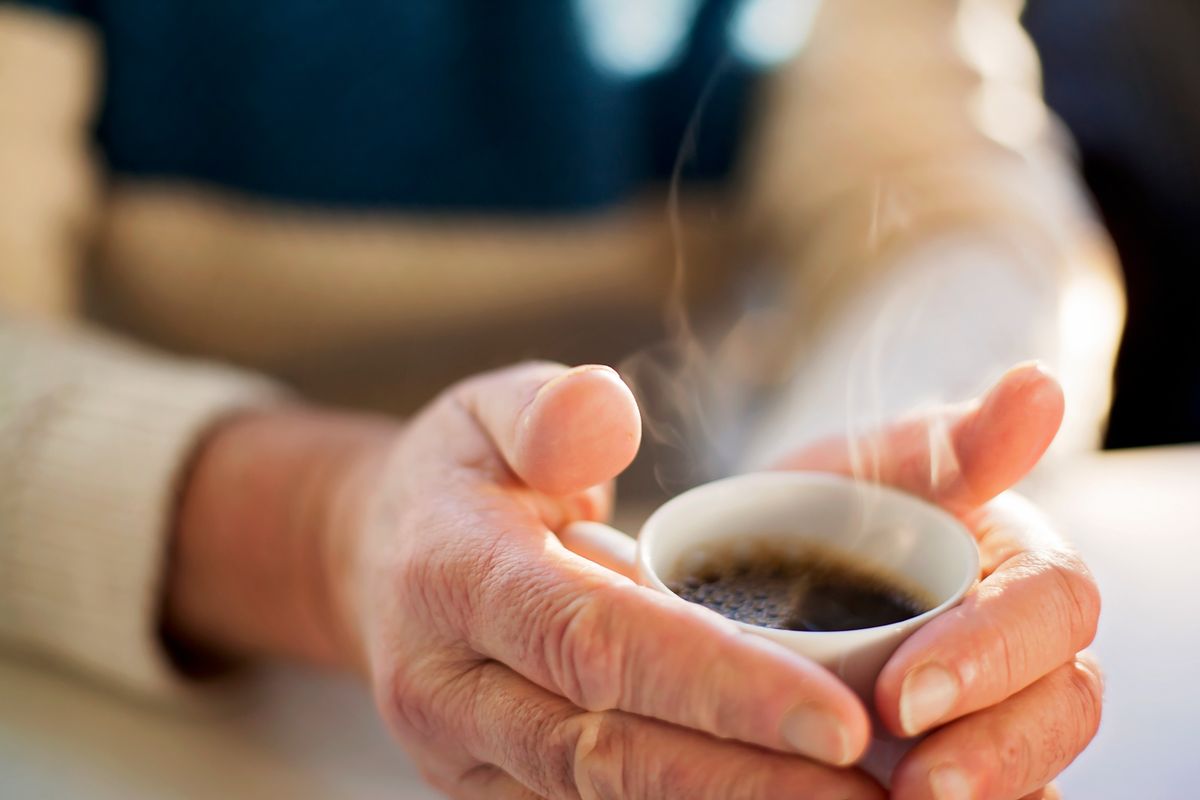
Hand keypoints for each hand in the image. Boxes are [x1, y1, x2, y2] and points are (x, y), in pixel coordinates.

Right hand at [170, 361, 884, 798]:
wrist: (378, 559)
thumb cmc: (460, 477)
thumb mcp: (491, 410)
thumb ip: (549, 411)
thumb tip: (606, 412)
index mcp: (451, 576)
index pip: (595, 640)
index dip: (718, 685)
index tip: (839, 721)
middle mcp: (444, 687)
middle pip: (606, 751)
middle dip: (747, 784)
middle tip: (873, 799)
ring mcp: (461, 755)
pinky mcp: (488, 790)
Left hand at [777, 363, 1101, 799]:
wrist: (742, 574)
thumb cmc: (815, 512)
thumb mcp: (857, 472)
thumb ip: (940, 446)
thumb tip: (1040, 386)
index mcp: (1017, 560)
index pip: (1054, 604)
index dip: (994, 653)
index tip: (906, 696)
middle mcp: (1023, 641)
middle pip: (1064, 701)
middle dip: (997, 750)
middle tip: (916, 789)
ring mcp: (998, 706)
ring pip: (1035, 761)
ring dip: (985, 789)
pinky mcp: (956, 754)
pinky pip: (987, 786)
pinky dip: (968, 798)